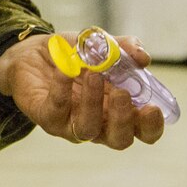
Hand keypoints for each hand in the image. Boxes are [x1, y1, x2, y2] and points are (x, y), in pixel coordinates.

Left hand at [0, 33, 165, 149]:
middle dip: (123, 119)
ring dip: (93, 101)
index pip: (142, 131)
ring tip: (93, 74)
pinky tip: (66, 68)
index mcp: (118, 110)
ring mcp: (71, 124)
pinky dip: (63, 87)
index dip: (151, 126)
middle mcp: (98, 123)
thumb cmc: (73, 56)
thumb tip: (143, 57)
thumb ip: (124, 49)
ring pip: (87, 128)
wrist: (33, 53)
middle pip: (119, 139)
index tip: (154, 108)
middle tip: (121, 93)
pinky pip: (57, 108)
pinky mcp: (47, 117)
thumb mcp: (101, 46)